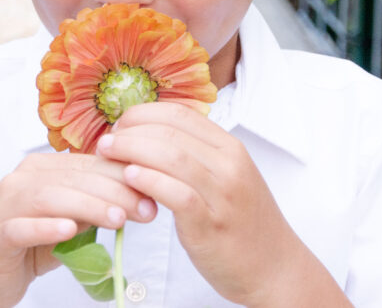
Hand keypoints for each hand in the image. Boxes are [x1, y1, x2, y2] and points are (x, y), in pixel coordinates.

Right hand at [0, 152, 156, 307]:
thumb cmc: (34, 244)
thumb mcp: (73, 221)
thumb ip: (97, 205)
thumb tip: (141, 197)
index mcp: (42, 168)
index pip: (88, 165)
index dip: (122, 176)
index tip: (152, 193)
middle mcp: (21, 179)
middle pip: (72, 179)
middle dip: (113, 192)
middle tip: (143, 209)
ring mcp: (5, 205)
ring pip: (50, 198)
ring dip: (87, 206)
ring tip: (117, 219)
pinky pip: (20, 227)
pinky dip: (46, 227)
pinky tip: (69, 231)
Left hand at [96, 102, 350, 306]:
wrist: (275, 268)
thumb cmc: (243, 223)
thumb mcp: (226, 177)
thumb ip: (196, 155)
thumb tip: (149, 136)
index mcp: (230, 147)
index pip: (180, 113)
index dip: (143, 113)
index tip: (120, 125)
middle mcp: (229, 164)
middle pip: (170, 130)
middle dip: (130, 131)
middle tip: (105, 141)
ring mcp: (222, 194)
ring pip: (171, 156)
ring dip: (131, 150)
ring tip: (107, 155)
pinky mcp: (211, 224)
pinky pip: (176, 193)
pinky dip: (149, 181)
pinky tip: (129, 179)